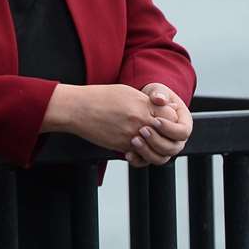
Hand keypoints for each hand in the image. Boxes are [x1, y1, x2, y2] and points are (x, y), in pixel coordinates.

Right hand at [44, 83, 165, 156]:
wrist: (77, 108)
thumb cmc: (99, 97)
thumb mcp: (126, 92)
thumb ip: (147, 101)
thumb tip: (165, 106)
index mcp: (143, 105)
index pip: (171, 117)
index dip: (171, 120)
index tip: (165, 120)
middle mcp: (140, 120)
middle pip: (167, 135)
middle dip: (167, 136)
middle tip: (161, 135)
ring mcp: (131, 134)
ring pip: (156, 149)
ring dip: (156, 149)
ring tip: (150, 143)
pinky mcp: (122, 146)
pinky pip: (140, 155)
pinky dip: (141, 154)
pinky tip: (136, 148)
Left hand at [125, 84, 192, 166]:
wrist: (142, 105)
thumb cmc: (155, 96)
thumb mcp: (158, 90)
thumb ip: (160, 93)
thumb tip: (160, 99)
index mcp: (183, 124)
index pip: (183, 132)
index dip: (170, 129)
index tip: (155, 120)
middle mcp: (176, 139)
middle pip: (173, 148)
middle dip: (157, 140)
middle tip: (143, 130)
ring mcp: (164, 148)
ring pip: (161, 158)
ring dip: (147, 152)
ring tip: (134, 140)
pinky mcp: (151, 153)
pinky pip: (147, 162)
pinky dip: (138, 160)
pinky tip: (128, 153)